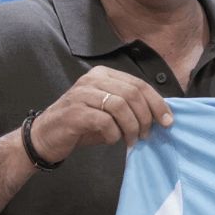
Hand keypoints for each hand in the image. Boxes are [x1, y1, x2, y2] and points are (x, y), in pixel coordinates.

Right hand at [30, 66, 172, 162]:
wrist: (46, 136)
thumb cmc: (82, 125)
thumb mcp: (109, 112)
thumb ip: (131, 108)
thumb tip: (162, 116)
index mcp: (104, 74)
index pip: (139, 84)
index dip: (157, 103)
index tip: (167, 121)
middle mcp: (92, 79)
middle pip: (133, 94)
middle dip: (146, 117)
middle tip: (147, 135)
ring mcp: (82, 94)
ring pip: (121, 106)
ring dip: (132, 127)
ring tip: (131, 141)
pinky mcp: (74, 112)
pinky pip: (105, 121)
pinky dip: (114, 133)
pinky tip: (112, 140)